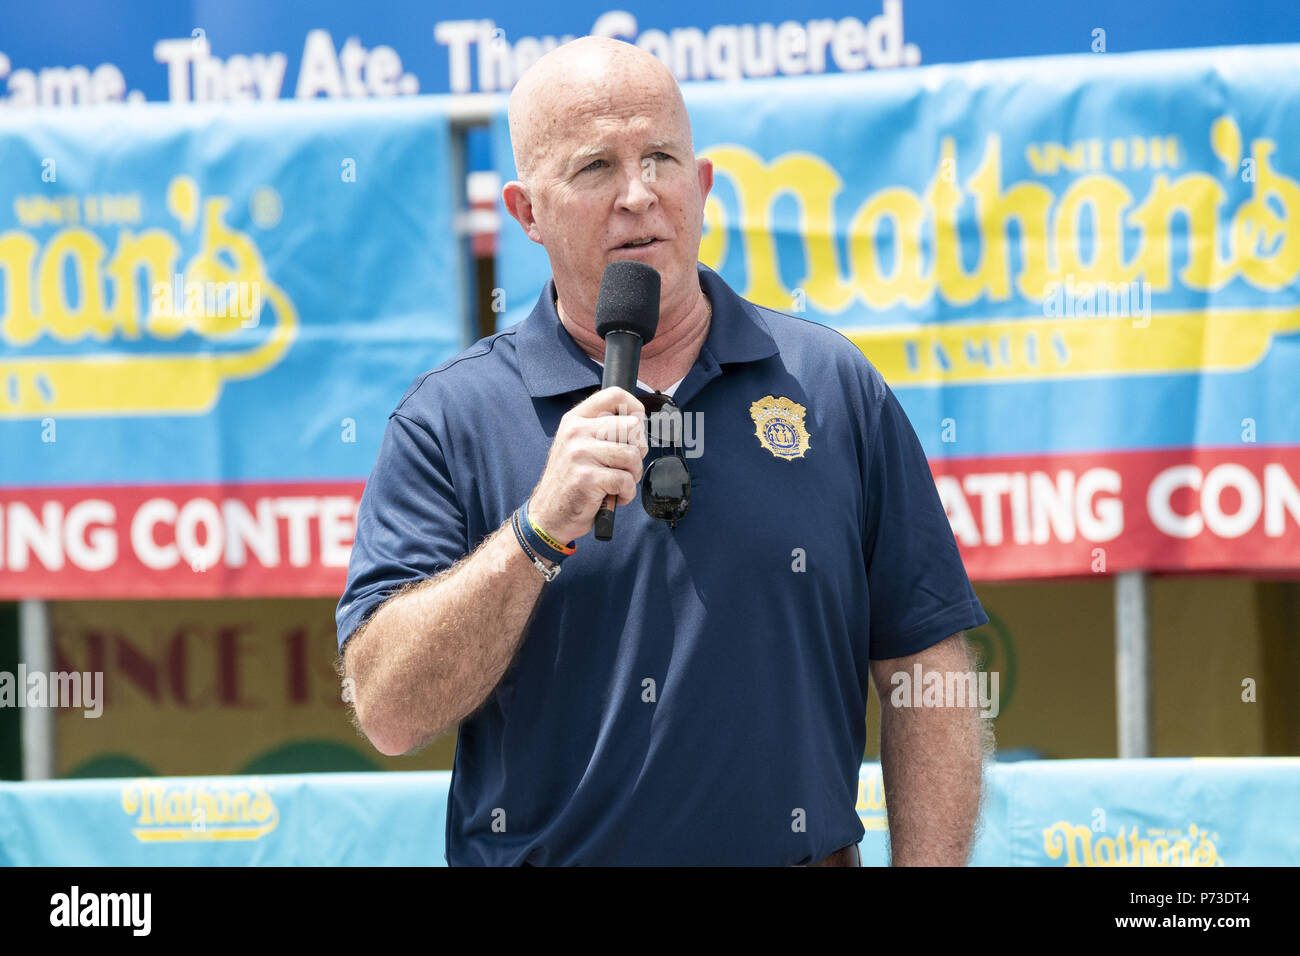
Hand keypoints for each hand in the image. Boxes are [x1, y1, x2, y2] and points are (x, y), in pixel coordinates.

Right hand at [528, 387, 647, 543]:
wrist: (549, 514)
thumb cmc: (571, 481)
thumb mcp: (579, 445)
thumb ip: (603, 429)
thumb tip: (639, 421)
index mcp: (576, 419)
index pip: (615, 395)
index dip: (636, 410)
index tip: (636, 430)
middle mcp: (576, 432)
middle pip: (632, 426)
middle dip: (638, 450)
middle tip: (624, 465)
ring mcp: (580, 454)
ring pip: (632, 454)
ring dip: (633, 475)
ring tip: (618, 483)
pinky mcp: (587, 478)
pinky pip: (626, 480)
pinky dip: (626, 494)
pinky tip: (612, 496)